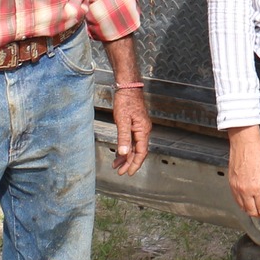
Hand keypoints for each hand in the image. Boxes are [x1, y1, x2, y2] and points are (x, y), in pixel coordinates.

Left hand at [100, 34, 149, 176]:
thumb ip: (123, 138)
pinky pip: (131, 140)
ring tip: (116, 165)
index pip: (141, 152)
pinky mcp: (134, 124)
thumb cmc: (125, 101)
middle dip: (129, 163)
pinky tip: (119, 153)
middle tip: (120, 172)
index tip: (128, 173)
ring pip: (134, 147)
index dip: (135, 163)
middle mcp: (143, 130)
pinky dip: (125, 148)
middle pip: (138, 151)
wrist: (127, 87)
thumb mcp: (122, 121)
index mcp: (143, 130)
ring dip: (126, 156)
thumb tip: (124, 153)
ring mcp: (139, 127)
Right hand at [226, 126, 259, 220]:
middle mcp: (245, 191)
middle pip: (252, 211)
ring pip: (243, 207)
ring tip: (259, 209)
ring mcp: (236, 188)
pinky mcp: (231, 184)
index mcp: (257, 188)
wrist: (244, 142)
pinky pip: (236, 200)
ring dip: (251, 211)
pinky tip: (248, 202)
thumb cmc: (259, 152)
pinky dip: (243, 204)